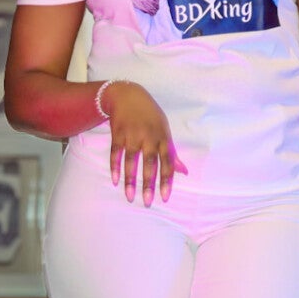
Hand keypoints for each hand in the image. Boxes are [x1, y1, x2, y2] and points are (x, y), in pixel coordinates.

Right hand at [105, 81, 188, 206]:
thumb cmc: (150, 116)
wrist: (128, 95)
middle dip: (148, 184)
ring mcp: (132, 134)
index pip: (167, 162)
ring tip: (130, 196)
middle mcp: (149, 136)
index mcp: (163, 137)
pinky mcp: (118, 133)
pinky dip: (114, 167)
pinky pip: (116, 153)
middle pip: (150, 163)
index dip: (166, 181)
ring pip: (131, 160)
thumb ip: (172, 153)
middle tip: (147, 202)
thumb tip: (184, 171)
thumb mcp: (165, 130)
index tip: (164, 197)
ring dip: (130, 180)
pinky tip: (115, 181)